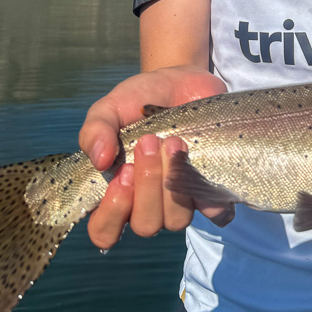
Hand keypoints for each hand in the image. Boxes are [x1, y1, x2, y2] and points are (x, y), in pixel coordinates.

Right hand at [79, 65, 226, 250]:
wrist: (180, 81)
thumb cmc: (138, 100)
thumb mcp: (109, 109)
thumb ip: (95, 131)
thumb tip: (99, 161)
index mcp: (117, 191)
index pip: (105, 231)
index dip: (113, 214)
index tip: (122, 176)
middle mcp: (148, 202)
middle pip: (146, 225)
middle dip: (148, 186)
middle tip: (149, 142)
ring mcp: (180, 199)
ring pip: (177, 220)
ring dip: (174, 183)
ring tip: (174, 142)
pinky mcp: (210, 189)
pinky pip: (216, 214)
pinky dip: (212, 201)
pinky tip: (204, 173)